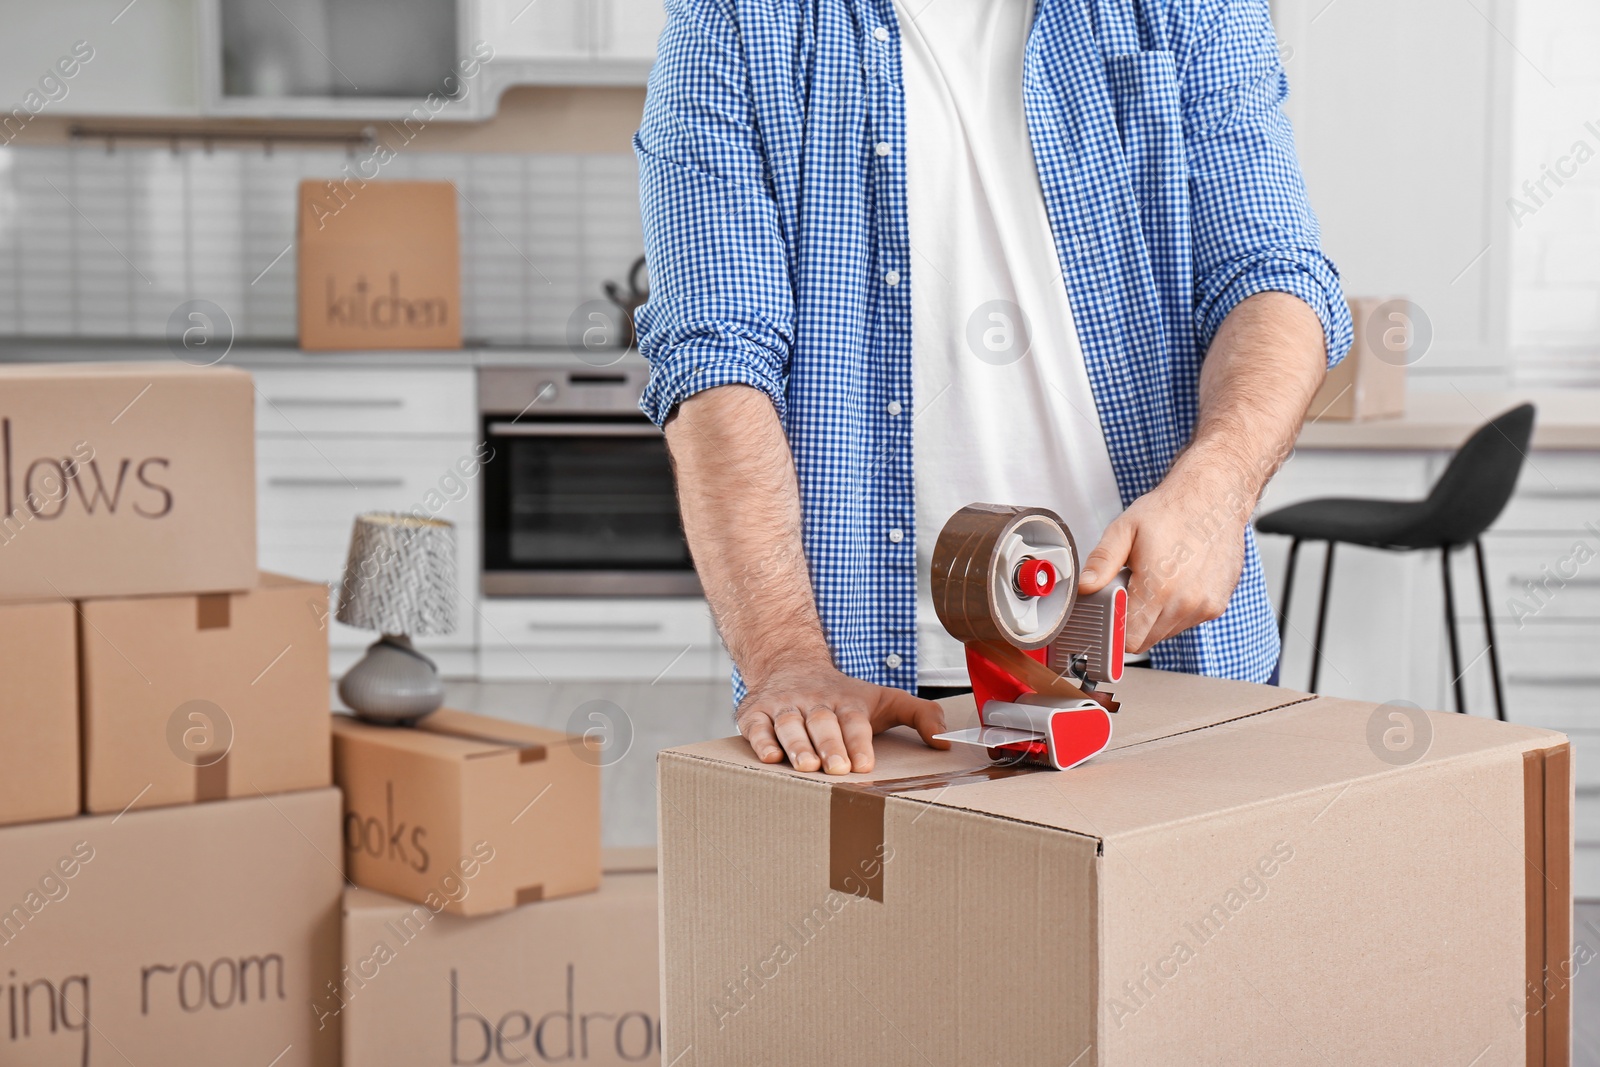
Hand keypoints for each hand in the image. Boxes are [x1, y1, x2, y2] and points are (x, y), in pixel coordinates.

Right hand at [735, 662, 949, 774]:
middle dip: (830, 746)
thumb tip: (945, 742)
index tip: (864, 765)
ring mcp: (784, 706)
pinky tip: (769, 757)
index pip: (854, 720)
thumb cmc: (843, 694)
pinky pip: (757, 726)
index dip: (859, 742)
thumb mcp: (886, 699)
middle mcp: (815, 702)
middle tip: (837, 769)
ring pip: (790, 724)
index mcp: (847, 701)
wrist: (790, 663)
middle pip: (823, 722)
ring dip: (798, 746)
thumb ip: (921, 716)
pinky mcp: (756, 713)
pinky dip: (761, 740)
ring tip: (806, 767)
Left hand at [1078, 468, 1250, 653]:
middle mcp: (1185, 603)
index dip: (1115, 629)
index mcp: (1159, 588)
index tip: (1111, 614)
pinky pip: (1187, 622)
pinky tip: (1176, 582)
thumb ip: (1102, 562)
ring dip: (1155, 617)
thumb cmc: (1171, 511)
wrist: (1214, 497)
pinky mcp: (1217, 605)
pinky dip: (1176, 610)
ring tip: (1156, 582)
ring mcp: (1205, 606)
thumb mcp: (1124, 530)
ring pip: (1166, 633)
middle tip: (1132, 588)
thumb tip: (1084, 587)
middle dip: (1133, 621)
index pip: (1129, 639)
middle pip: (1146, 639)